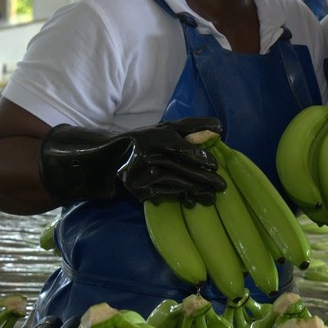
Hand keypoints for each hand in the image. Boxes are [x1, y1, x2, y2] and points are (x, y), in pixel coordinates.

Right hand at [39, 119, 224, 205]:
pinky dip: (180, 197)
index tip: (215, 163)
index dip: (197, 152)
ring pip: (174, 180)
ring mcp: (140, 169)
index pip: (178, 141)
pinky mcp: (137, 187)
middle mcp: (146, 149)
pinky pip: (163, 193)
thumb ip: (189, 129)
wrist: (105, 160)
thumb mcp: (164, 130)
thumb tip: (218, 127)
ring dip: (196, 189)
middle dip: (204, 176)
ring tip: (212, 196)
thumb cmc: (143, 142)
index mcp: (156, 134)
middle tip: (222, 185)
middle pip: (179, 164)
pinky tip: (192, 200)